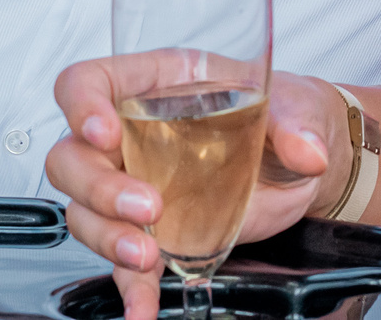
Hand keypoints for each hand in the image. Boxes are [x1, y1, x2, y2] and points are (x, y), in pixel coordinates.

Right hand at [47, 59, 338, 319]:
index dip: (82, 104)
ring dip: (108, 237)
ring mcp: (135, 185)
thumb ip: (297, 125)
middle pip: (73, 156)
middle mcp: (131, 135)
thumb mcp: (294, 107)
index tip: (104, 130)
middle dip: (98, 186)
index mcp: (155, 84)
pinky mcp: (154, 233)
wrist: (297, 165)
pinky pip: (124, 263)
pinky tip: (142, 308)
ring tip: (148, 255)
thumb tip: (308, 151)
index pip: (89, 82)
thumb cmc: (280, 115)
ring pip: (84, 211)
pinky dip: (131, 289)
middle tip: (148, 207)